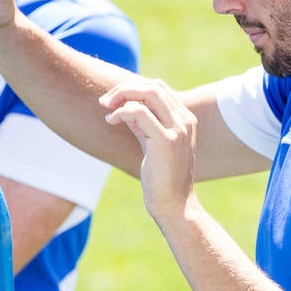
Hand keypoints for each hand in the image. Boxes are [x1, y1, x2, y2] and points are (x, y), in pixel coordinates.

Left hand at [100, 79, 197, 221]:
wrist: (173, 205)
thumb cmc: (161, 178)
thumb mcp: (153, 144)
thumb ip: (144, 124)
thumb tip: (124, 108)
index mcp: (185, 119)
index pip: (159, 88)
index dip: (133, 89)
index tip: (114, 101)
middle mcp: (185, 121)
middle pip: (154, 86)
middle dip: (125, 89)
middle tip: (105, 102)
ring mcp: (178, 129)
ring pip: (149, 93)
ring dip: (122, 95)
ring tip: (106, 107)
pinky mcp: (166, 140)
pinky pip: (139, 112)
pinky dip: (121, 112)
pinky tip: (111, 120)